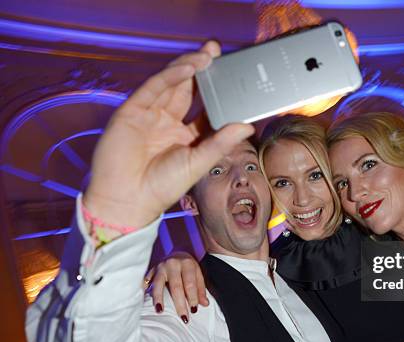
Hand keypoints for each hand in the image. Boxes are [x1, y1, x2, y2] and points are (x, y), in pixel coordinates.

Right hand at [83, 41, 254, 229]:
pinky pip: (154, 88)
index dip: (218, 91)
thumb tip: (247, 125)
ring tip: (208, 54)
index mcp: (185, 135)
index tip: (234, 76)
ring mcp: (150, 114)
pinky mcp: (132, 111)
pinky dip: (171, 76)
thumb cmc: (162, 186)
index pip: (205, 107)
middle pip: (188, 89)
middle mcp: (168, 121)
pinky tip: (188, 67)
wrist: (127, 200)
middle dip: (203, 70)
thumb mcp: (199, 162)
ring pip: (171, 83)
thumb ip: (222, 142)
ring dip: (189, 67)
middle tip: (218, 51)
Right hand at [145, 252, 207, 322]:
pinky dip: (146, 291)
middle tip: (183, 317)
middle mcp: (173, 264)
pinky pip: (146, 282)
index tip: (194, 310)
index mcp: (187, 264)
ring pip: (158, 284)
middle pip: (176, 286)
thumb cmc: (188, 267)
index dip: (192, 298)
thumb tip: (205, 304)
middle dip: (179, 303)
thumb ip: (201, 289)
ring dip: (158, 298)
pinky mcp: (151, 270)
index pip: (190, 283)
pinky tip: (145, 301)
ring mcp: (160, 266)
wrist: (176, 252)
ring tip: (160, 311)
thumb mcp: (198, 274)